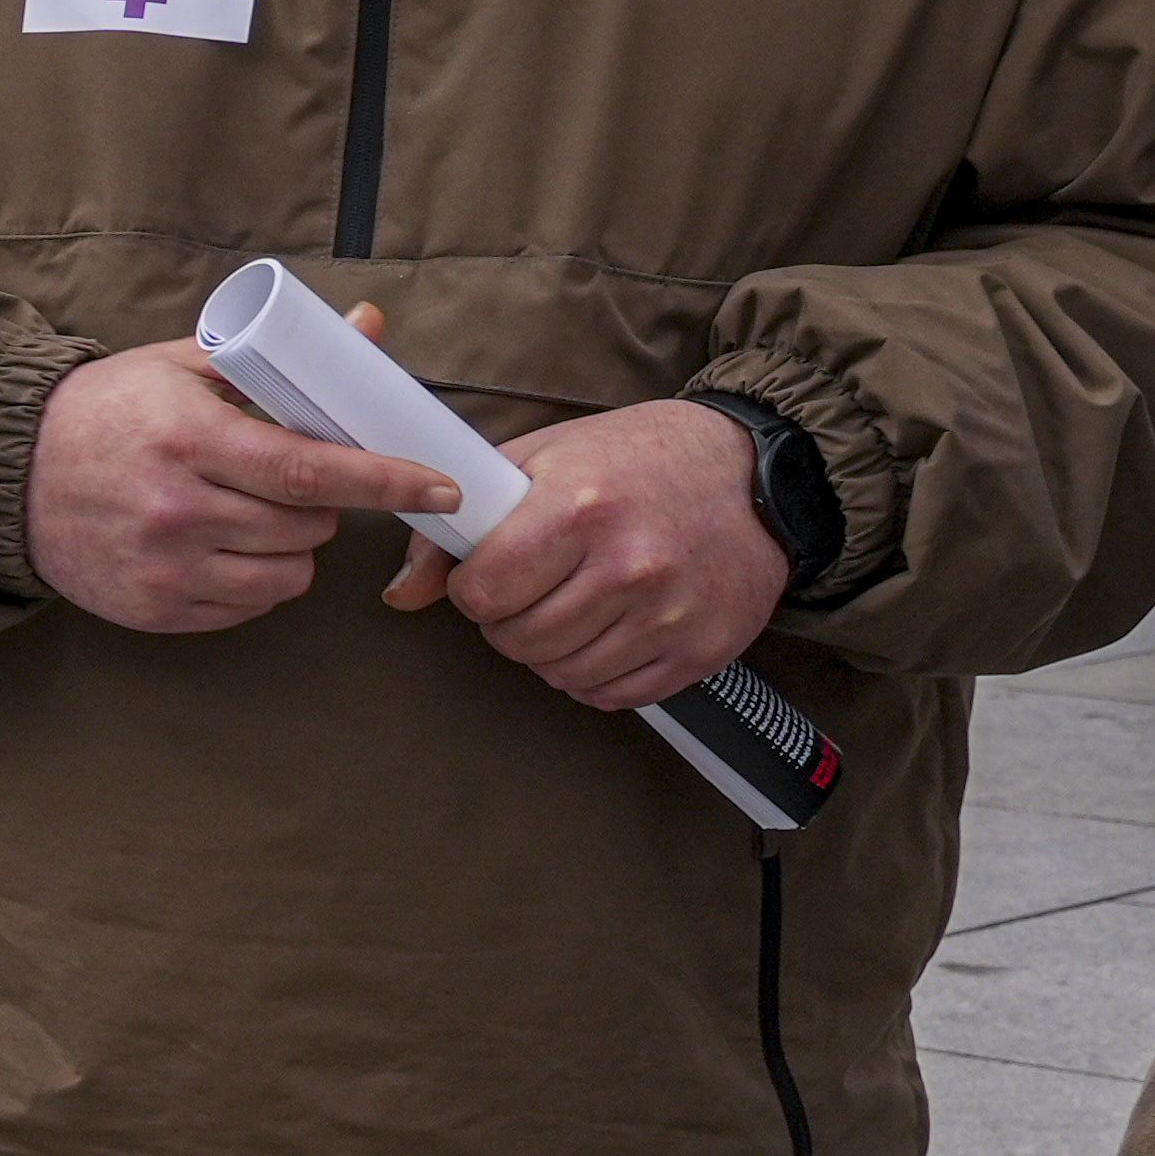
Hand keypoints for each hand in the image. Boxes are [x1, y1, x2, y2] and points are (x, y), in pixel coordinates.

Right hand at [25, 334, 457, 632]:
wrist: (7, 477)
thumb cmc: (105, 413)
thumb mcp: (182, 366)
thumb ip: (278, 358)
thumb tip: (368, 325)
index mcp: (188, 439)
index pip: (308, 471)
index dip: (384, 481)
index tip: (440, 485)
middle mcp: (176, 509)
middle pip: (306, 526)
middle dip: (323, 506)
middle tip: (290, 482)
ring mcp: (163, 567)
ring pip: (286, 574)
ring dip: (292, 546)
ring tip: (249, 516)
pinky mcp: (154, 609)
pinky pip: (248, 605)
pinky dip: (254, 578)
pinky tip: (218, 546)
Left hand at [395, 393, 783, 709]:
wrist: (752, 471)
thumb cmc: (636, 460)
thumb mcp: (540, 462)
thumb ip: (462, 526)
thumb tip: (402, 594)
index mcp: (582, 510)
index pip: (484, 592)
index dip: (473, 588)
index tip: (489, 574)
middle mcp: (631, 567)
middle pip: (519, 641)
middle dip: (508, 620)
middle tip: (533, 588)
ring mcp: (671, 615)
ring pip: (561, 674)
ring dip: (550, 650)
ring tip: (572, 604)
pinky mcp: (701, 650)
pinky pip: (612, 694)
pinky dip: (595, 672)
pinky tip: (607, 629)